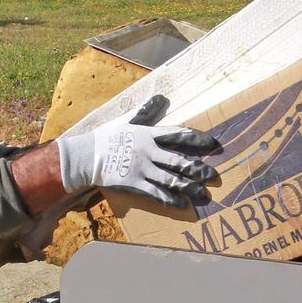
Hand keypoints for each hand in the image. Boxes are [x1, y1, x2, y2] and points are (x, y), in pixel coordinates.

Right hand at [56, 95, 217, 206]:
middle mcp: (150, 152)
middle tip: (214, 176)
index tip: (213, 143)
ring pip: (172, 179)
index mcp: (149, 134)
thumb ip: (147, 111)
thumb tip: (162, 97)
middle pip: (180, 161)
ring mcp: (143, 169)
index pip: (178, 134)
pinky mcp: (135, 184)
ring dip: (190, 187)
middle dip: (199, 169)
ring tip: (204, 193)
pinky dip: (172, 199)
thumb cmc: (107, 136)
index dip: (197, 139)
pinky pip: (157, 194)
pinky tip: (184, 205)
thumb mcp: (128, 120)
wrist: (86, 155)